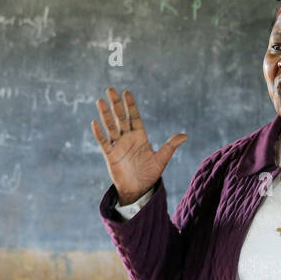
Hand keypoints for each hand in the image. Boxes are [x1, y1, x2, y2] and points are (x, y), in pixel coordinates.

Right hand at [91, 88, 187, 205]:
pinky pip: (104, 142)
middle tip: (110, 89)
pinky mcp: (110, 156)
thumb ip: (170, 146)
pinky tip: (95, 123)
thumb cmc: (149, 175)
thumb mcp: (161, 160)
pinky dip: (99, 133)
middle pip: (121, 117)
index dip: (130, 105)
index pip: (134, 117)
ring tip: (100, 101)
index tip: (126, 92)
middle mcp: (128, 138)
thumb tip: (185, 135)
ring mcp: (118, 146)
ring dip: (105, 114)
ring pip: (110, 127)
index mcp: (140, 136)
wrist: (139, 190)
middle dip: (116, 104)